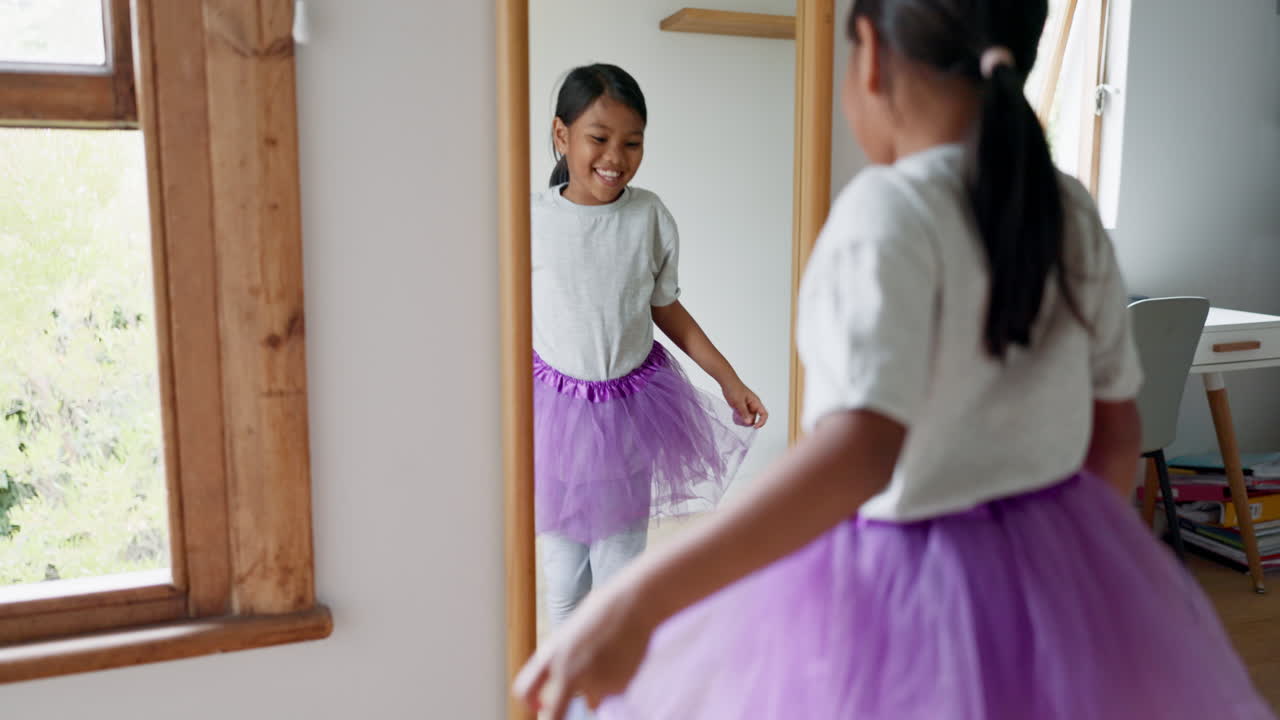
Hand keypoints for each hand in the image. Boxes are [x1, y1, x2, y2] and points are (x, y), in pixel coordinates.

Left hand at [513, 583, 654, 718]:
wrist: (635, 604)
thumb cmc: (603, 612)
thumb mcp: (573, 633)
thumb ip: (563, 660)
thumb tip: (565, 689)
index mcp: (552, 654)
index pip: (526, 689)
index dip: (529, 702)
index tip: (537, 706)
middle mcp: (569, 671)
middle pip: (553, 714)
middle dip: (555, 718)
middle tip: (564, 715)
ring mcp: (594, 682)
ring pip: (590, 701)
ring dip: (597, 689)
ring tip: (609, 655)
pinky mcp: (617, 687)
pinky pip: (611, 693)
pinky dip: (615, 682)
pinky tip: (621, 657)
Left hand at [723, 381, 767, 428]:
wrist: (727, 382)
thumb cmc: (734, 388)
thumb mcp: (739, 402)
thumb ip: (744, 412)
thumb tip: (749, 423)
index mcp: (756, 402)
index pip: (764, 414)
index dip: (761, 422)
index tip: (754, 427)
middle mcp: (753, 405)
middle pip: (754, 418)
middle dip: (748, 422)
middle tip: (740, 421)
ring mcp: (746, 406)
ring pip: (747, 418)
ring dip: (742, 420)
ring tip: (735, 417)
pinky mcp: (741, 407)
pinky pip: (742, 416)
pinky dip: (738, 418)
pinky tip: (734, 416)